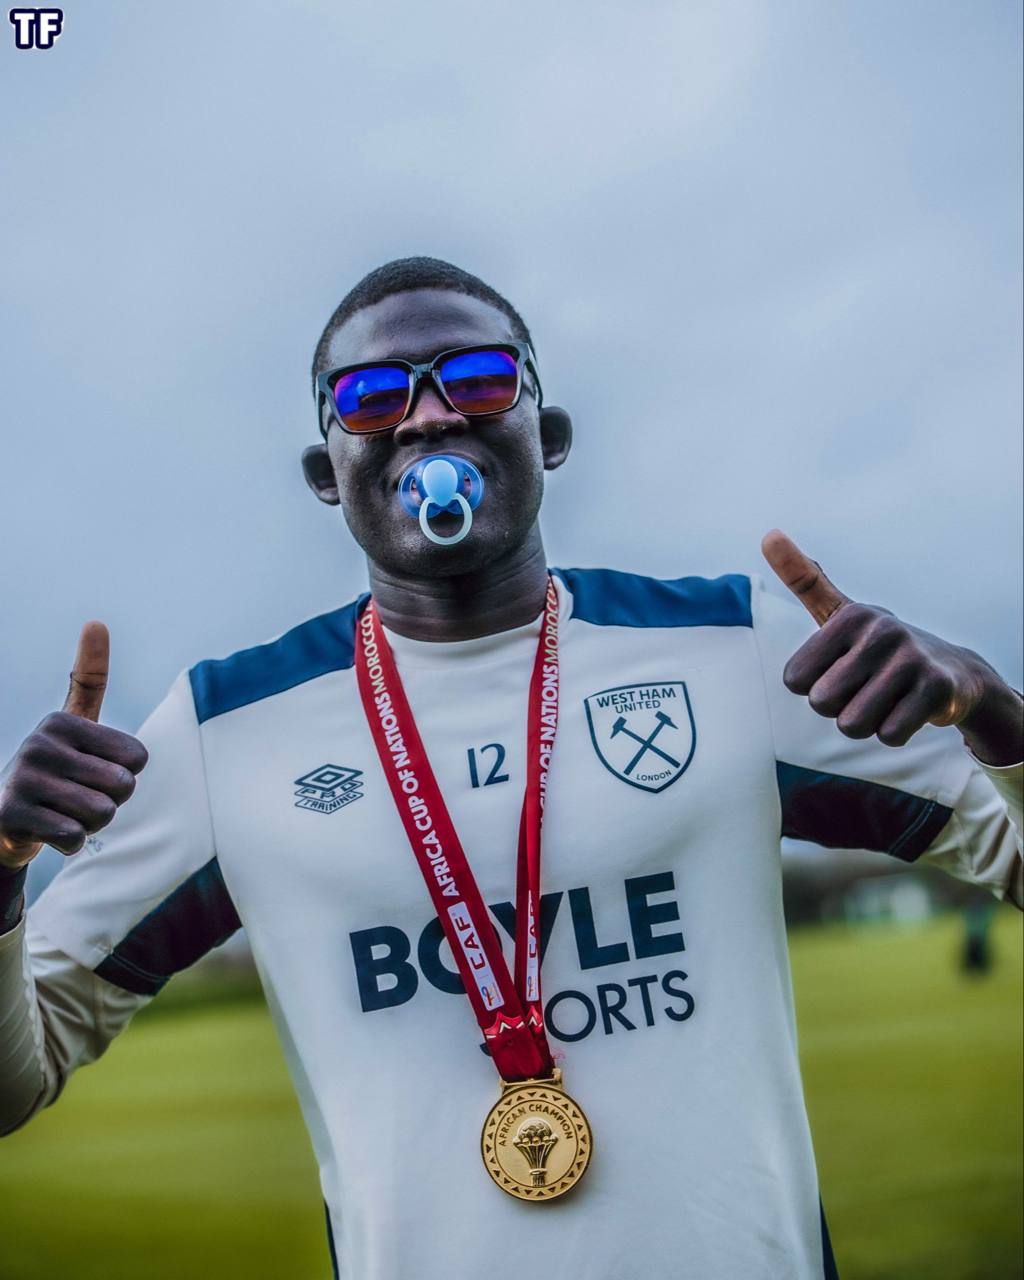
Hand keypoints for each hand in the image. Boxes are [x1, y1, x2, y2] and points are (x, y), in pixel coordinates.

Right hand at [0, 623, 148, 871]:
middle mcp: (39, 743)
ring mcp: (23, 778)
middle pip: (123, 786)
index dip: (127, 774)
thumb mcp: (75, 723)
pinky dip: (72, 843)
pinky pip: (75, 837)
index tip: (96, 770)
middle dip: (112, 801)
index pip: (138, 758)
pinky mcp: (12, 814)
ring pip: (102, 813)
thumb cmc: (57, 768)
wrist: (6, 819)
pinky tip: (51, 831)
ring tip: (66, 812)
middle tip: (81, 796)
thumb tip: (96, 621)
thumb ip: (88, 679)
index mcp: (63, 721)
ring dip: (92, 823)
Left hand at [762, 530, 1022, 763]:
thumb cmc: (877, 646)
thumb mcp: (840, 612)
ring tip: (884, 699)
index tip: (838, 669)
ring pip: (853, 724)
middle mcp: (881, 631)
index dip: (812, 687)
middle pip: (822, 704)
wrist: (951, 671)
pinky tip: (907, 709)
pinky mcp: (938, 689)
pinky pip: (888, 735)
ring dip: (865, 723)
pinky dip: (893, 732)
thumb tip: (769, 534)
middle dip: (838, 708)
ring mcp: (912, 659)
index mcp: (849, 616)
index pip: (795, 680)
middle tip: (863, 689)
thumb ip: (804, 580)